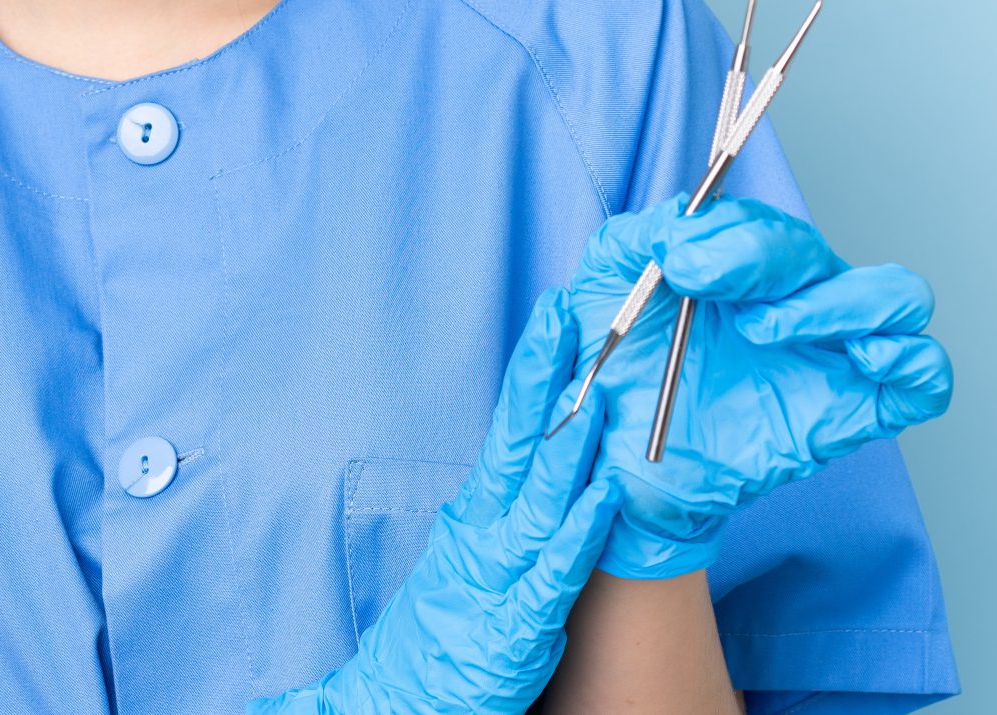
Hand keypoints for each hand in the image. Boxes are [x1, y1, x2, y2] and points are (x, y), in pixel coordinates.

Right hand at [248, 289, 625, 714]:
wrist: (392, 703)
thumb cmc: (437, 638)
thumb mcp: (467, 564)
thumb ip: (500, 519)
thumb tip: (539, 467)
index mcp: (473, 518)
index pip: (509, 432)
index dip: (533, 376)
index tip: (555, 323)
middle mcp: (482, 536)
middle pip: (519, 445)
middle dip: (544, 380)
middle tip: (568, 319)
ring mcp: (498, 580)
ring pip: (541, 501)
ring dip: (571, 446)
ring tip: (598, 395)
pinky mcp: (515, 630)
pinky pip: (555, 575)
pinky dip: (581, 534)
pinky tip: (604, 499)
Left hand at [563, 196, 952, 580]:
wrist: (617, 467)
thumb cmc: (617, 371)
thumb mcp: (604, 286)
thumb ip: (637, 236)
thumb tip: (682, 221)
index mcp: (747, 269)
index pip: (768, 226)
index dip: (730, 234)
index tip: (676, 263)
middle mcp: (799, 304)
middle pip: (824, 255)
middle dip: (765, 259)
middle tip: (701, 286)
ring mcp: (833, 356)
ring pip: (899, 298)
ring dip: (840, 302)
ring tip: (763, 331)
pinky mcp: (852, 413)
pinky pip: (925, 376)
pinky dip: (914, 359)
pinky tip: (860, 360)